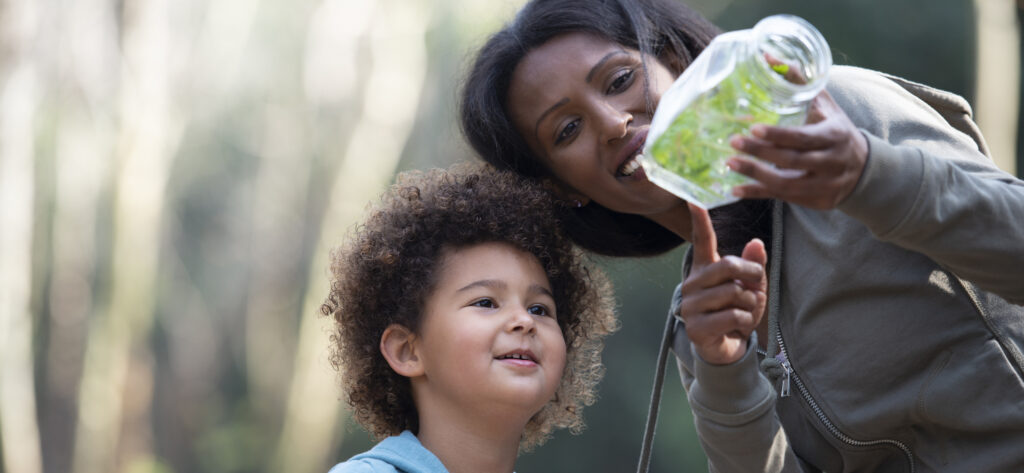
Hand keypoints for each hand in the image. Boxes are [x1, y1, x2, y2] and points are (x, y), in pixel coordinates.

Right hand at [678, 203, 767, 364]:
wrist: (724, 349)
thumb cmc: (735, 313)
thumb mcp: (750, 288)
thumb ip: (752, 267)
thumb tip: (757, 243)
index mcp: (704, 270)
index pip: (702, 241)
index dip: (699, 221)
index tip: (694, 199)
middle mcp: (692, 284)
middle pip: (728, 266)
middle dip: (751, 276)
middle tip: (755, 288)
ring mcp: (691, 306)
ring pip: (734, 293)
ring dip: (750, 305)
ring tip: (744, 313)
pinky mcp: (696, 327)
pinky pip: (733, 316)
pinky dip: (745, 321)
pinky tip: (739, 327)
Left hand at [726, 90, 868, 209]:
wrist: (865, 169)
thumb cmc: (836, 130)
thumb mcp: (824, 105)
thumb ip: (798, 81)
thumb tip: (768, 56)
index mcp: (834, 136)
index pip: (803, 138)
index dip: (778, 136)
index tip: (753, 129)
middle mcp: (831, 162)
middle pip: (792, 161)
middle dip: (760, 153)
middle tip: (733, 142)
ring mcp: (824, 185)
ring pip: (786, 185)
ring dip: (755, 175)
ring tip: (729, 163)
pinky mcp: (815, 201)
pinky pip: (782, 199)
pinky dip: (757, 193)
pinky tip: (736, 188)